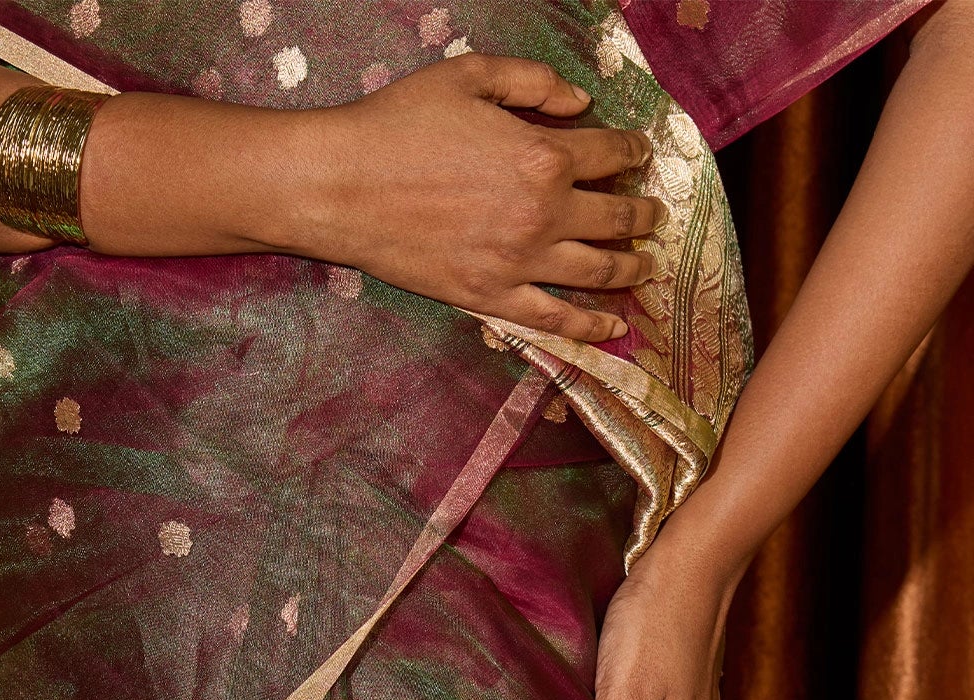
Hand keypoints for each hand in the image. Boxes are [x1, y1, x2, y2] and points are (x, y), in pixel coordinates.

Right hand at [82, 55, 665, 343]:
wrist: (343, 187)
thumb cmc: (398, 123)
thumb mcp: (468, 75)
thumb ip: (532, 82)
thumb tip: (580, 103)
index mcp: (545, 154)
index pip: (612, 155)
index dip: (634, 152)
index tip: (641, 155)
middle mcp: (544, 213)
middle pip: (616, 218)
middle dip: (643, 214)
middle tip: (654, 215)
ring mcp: (519, 263)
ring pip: (597, 272)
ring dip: (630, 268)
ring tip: (644, 266)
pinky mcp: (491, 298)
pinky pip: (555, 319)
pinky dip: (591, 326)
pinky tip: (614, 327)